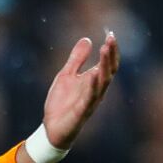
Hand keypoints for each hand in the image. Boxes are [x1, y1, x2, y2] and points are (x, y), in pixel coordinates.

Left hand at [42, 33, 120, 147]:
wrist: (51, 128)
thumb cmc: (61, 103)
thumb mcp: (66, 75)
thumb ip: (76, 59)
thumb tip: (87, 39)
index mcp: (94, 81)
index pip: (107, 63)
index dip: (111, 50)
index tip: (111, 34)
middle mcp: (96, 90)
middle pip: (109, 70)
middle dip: (110, 55)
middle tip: (111, 39)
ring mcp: (91, 101)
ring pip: (103, 82)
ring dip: (104, 66)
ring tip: (105, 50)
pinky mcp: (82, 111)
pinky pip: (90, 98)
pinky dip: (92, 86)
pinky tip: (93, 74)